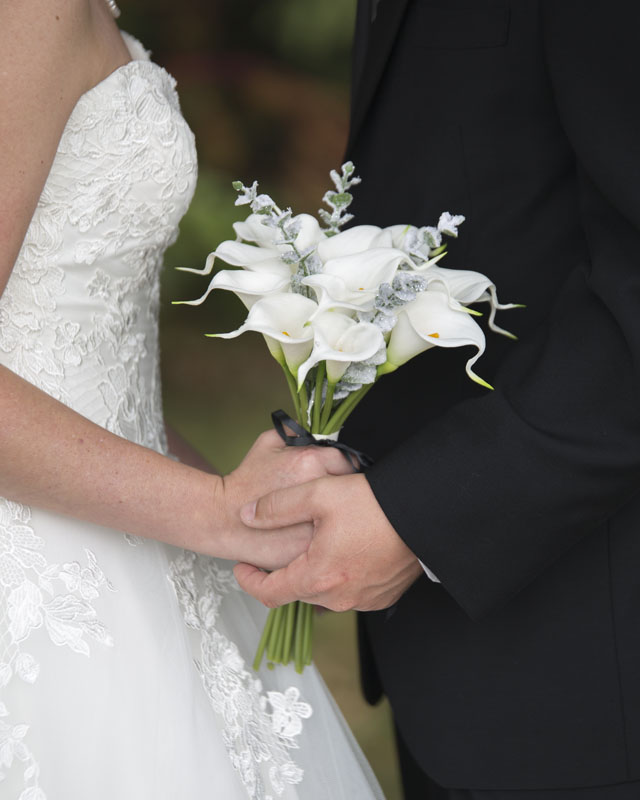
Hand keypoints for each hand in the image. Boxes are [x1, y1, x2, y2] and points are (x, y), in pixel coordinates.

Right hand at [213, 430, 353, 569]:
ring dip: (341, 516)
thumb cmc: (245, 482)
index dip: (346, 469)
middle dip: (347, 492)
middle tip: (335, 497)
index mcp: (311, 461)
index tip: (340, 476)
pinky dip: (330, 537)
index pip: (350, 462)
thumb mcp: (267, 443)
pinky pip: (334, 540)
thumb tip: (317, 432)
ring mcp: (318, 521)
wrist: (222, 518)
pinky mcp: (312, 547)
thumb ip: (295, 432)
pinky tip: (318, 535)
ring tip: (329, 517)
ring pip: (346, 517)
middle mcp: (319, 489)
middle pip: (353, 490)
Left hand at [233, 473, 422, 610]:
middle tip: (281, 546)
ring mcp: (364, 600)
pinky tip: (346, 550)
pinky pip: (351, 592)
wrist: (424, 513)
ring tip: (317, 543)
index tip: (242, 568)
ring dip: (315, 573)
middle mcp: (340, 599)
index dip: (249, 581)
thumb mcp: (318, 494)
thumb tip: (247, 515)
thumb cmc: (374, 503)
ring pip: (325, 592)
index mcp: (318, 577)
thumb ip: (277, 506)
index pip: (269, 594)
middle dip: (284, 572)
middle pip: (298, 592)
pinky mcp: (383, 596)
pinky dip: (341, 576)